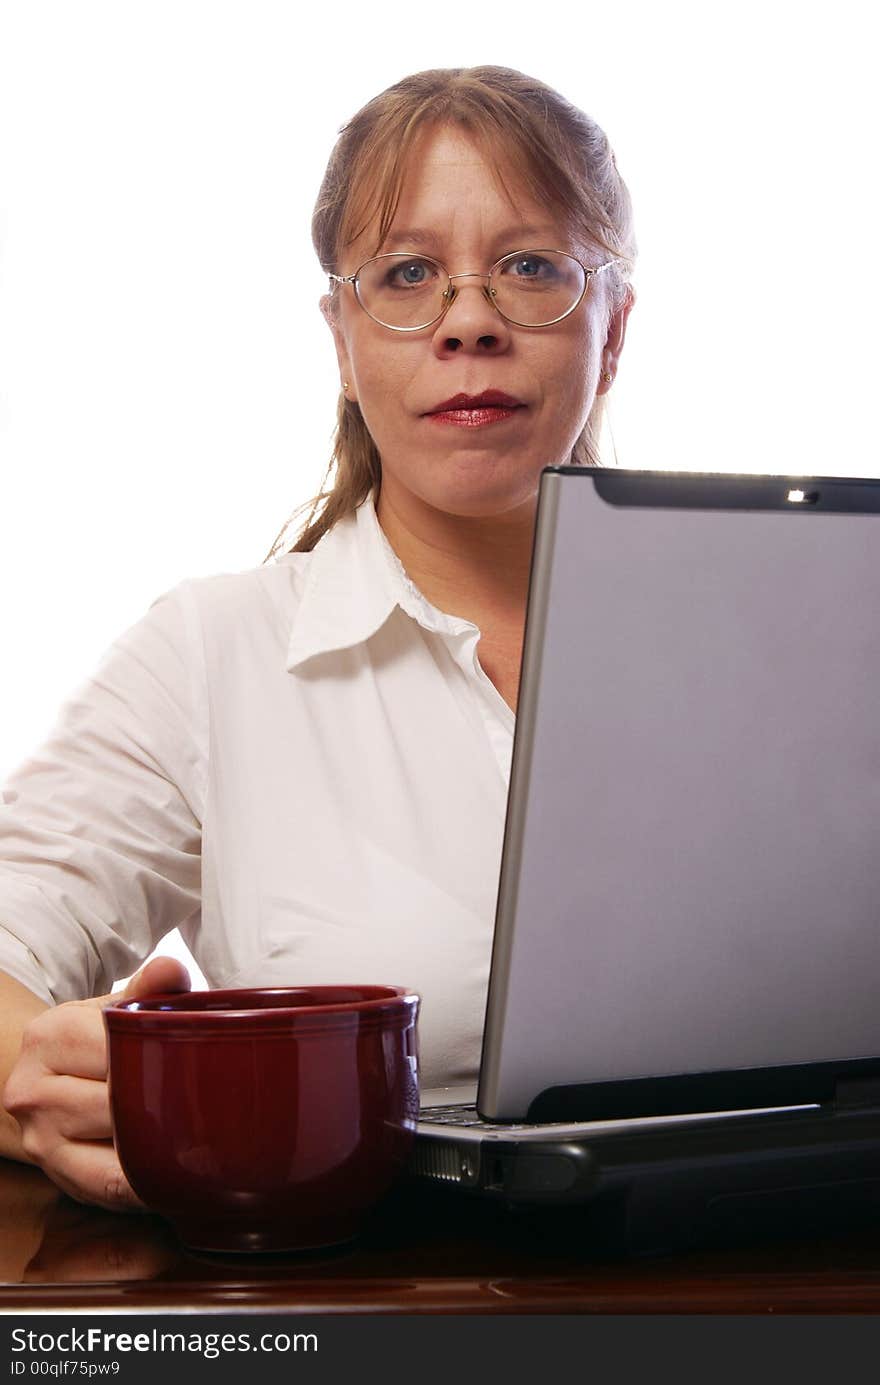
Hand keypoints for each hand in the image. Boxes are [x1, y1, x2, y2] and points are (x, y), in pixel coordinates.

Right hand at [3, 957, 189, 1211]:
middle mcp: (31, 1091)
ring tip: (210, 1137)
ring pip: (118, 1148)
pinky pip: (113, 1187)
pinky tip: (182, 1172)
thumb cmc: (91, 1042)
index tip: (207, 1060)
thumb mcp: (113, 1006)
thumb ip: (146, 989)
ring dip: (165, 1145)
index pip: (115, 1046)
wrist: (44, 1085)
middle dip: (170, 1102)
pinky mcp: (58, 1177)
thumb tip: (171, 972)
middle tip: (224, 1102)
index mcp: (49, 1036)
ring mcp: (40, 1139)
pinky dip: (150, 1183)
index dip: (164, 1054)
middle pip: (118, 1101)